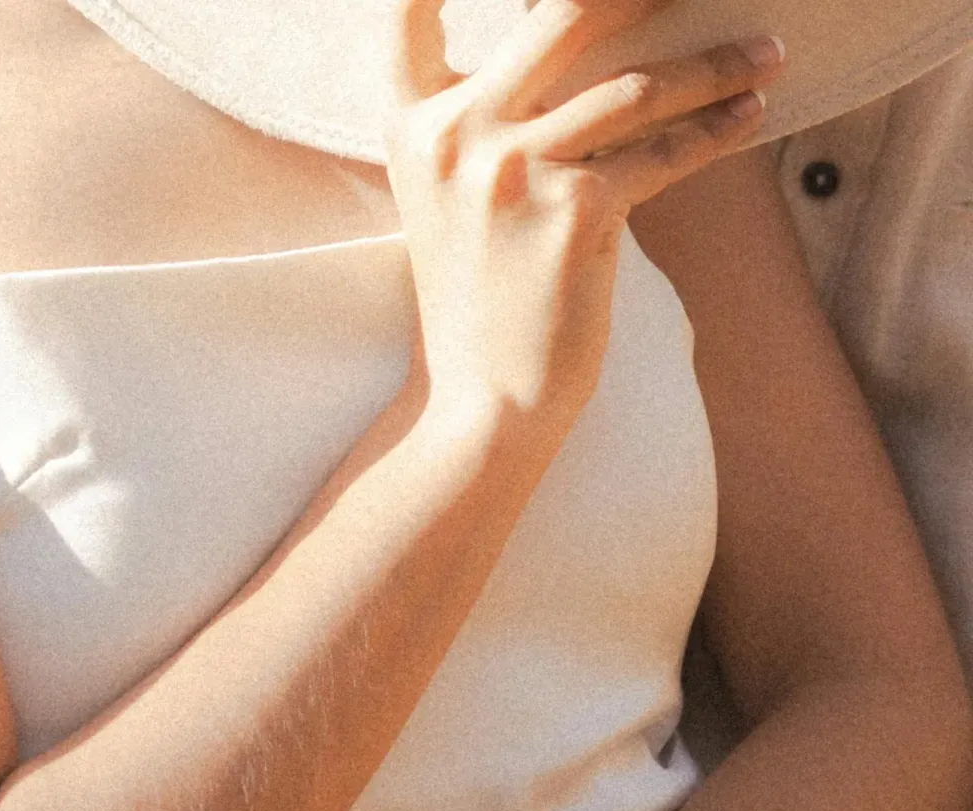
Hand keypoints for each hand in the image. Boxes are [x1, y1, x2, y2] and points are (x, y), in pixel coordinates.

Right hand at [390, 0, 782, 439]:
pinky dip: (716, 132)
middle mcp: (456, 137)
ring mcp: (514, 172)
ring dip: (715, 65)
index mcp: (415, 127)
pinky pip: (662, 154)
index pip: (410, 13)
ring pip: (635, 86)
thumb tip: (581, 43)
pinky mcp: (573, 215)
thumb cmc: (481, 304)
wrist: (481, 404)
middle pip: (563, 13)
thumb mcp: (454, 200)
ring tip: (768, 53)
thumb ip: (491, 121)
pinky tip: (752, 116)